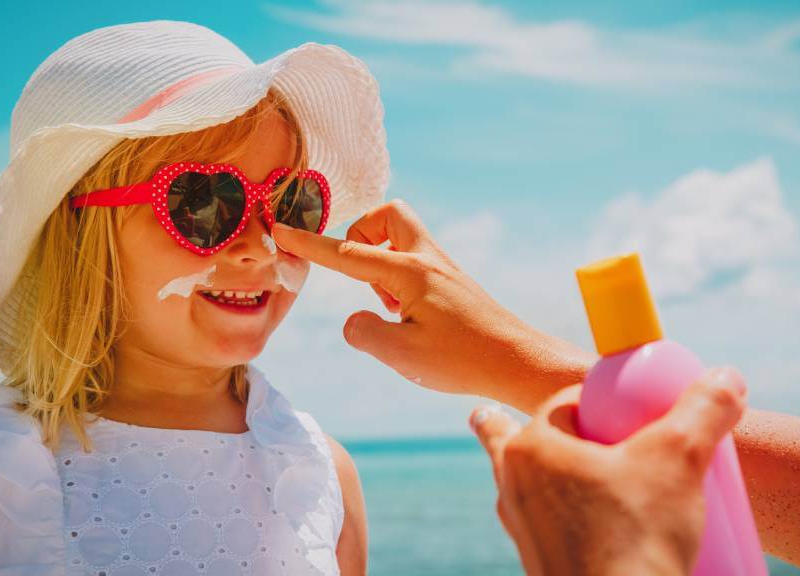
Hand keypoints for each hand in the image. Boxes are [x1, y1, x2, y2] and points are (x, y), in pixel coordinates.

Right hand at [271, 200, 594, 412]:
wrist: (518, 361)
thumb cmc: (462, 360)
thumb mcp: (401, 355)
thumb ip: (364, 332)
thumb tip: (354, 320)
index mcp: (409, 271)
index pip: (348, 253)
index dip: (310, 244)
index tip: (282, 229)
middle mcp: (427, 259)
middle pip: (387, 215)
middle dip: (362, 235)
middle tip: (364, 277)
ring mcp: (442, 268)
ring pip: (401, 236)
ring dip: (382, 260)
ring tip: (392, 308)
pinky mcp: (451, 282)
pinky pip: (414, 260)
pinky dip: (399, 277)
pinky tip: (410, 316)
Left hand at [470, 367, 747, 575]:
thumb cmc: (635, 538)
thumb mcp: (680, 460)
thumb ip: (703, 411)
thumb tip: (726, 376)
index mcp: (530, 449)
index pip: (565, 402)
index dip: (599, 398)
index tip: (629, 407)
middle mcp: (514, 488)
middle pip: (537, 441)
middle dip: (551, 431)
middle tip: (576, 426)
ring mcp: (523, 531)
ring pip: (535, 487)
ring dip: (549, 474)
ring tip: (550, 467)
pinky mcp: (541, 566)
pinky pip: (548, 528)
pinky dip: (563, 518)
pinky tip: (583, 526)